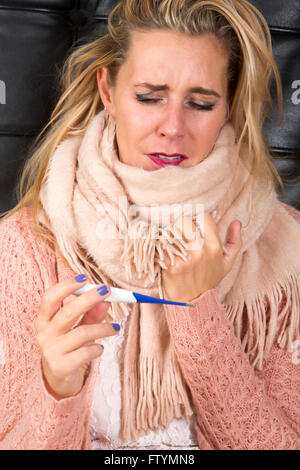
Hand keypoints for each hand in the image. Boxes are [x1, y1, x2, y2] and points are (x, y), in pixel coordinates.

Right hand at [34, 277, 118, 399]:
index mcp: (44, 319)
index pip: (50, 298)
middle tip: (107, 291)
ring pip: (82, 333)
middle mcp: (44, 334)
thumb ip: (91, 313)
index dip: (66, 286)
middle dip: (89, 299)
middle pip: (68, 312)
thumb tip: (105, 300)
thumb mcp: (78, 326)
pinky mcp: (60, 367)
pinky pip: (85, 353)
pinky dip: (97, 348)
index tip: (84, 278)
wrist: (59, 377)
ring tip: (115, 328)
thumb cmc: (69, 346)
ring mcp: (50, 351)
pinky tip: (100, 348)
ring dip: (103, 328)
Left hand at [161, 213, 241, 302]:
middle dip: (181, 225)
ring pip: (170, 231)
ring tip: (172, 244)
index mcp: (214, 247)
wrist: (192, 303)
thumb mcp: (227, 263)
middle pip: (184, 220)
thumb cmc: (208, 280)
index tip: (194, 228)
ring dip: (169, 234)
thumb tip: (237, 222)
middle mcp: (199, 251)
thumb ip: (234, 241)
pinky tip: (164, 253)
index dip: (198, 221)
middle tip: (180, 234)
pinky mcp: (169, 264)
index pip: (204, 217)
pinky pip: (161, 244)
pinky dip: (160, 245)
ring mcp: (183, 258)